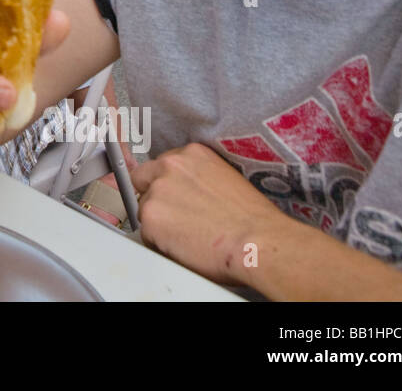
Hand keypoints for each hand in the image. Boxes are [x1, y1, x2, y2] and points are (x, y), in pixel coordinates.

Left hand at [131, 142, 289, 284]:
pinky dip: (160, 244)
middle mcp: (170, 166)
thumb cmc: (252, 219)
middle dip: (154, 199)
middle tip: (175, 219)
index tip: (174, 198)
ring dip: (159, 224)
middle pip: (143, 182)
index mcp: (191, 154)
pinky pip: (146, 235)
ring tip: (188, 237)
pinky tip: (184, 248)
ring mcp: (157, 191)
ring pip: (145, 211)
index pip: (160, 166)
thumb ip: (198, 178)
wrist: (259, 241)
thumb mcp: (225, 178)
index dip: (166, 185)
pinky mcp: (151, 218)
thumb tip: (188, 192)